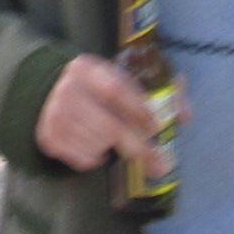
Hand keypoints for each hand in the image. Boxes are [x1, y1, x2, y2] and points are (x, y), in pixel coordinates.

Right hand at [34, 52, 183, 174]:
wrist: (50, 93)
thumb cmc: (98, 90)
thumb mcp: (123, 81)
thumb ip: (158, 94)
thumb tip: (185, 116)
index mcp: (88, 69)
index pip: (116, 89)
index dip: (139, 110)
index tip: (157, 128)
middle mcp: (67, 89)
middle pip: (109, 125)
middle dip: (138, 146)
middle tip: (161, 164)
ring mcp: (54, 115)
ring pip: (98, 144)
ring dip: (113, 148)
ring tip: (111, 138)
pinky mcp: (48, 137)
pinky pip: (82, 159)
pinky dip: (95, 158)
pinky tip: (94, 144)